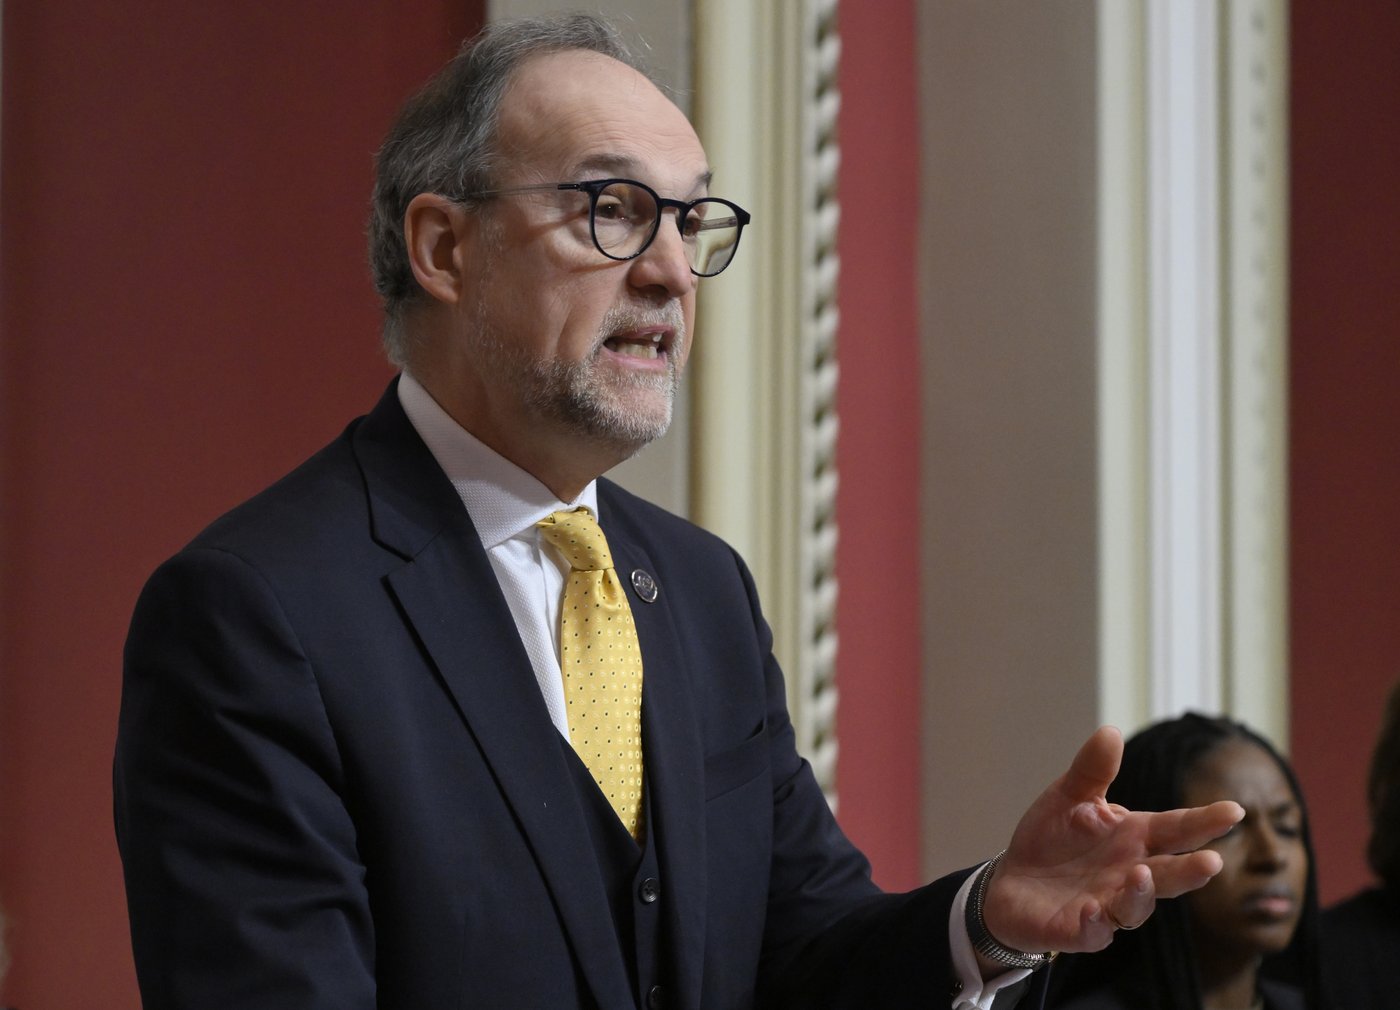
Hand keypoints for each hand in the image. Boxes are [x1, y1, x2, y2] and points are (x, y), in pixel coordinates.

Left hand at [979, 725, 1242, 960]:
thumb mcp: (1069, 797)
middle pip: (1168, 874)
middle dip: (1191, 870)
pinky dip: (1095, 922)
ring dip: (1141, 894)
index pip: (1175, 828)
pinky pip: (1093, 930)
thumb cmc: (1051, 839)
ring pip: (1136, 906)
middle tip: (1213, 861)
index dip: (1204, 822)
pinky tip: (1092, 910)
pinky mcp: (1080, 929)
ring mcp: (1108, 904)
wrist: (1011, 882)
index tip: (1233, 811)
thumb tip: (1112, 731)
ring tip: (1142, 875)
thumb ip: (1092, 770)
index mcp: (1133, 838)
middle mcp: (1130, 874)